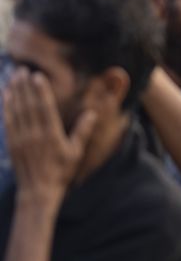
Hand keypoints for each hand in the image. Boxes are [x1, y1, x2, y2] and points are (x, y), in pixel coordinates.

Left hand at [3, 69, 95, 203]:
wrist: (38, 191)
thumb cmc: (61, 172)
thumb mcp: (76, 152)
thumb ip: (83, 131)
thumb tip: (92, 113)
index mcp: (51, 135)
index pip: (44, 108)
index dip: (40, 91)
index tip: (37, 76)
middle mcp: (34, 134)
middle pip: (28, 105)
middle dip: (25, 86)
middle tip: (22, 69)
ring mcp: (21, 138)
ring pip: (16, 110)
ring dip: (14, 92)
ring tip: (13, 76)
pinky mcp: (12, 143)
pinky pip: (8, 120)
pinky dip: (6, 106)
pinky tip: (6, 95)